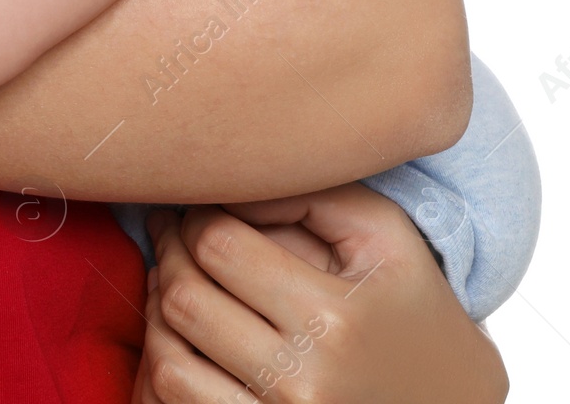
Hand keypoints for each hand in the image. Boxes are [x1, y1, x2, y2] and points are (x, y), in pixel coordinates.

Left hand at [134, 184, 508, 402]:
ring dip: (157, 313)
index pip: (217, 246)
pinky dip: (162, 369)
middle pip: (185, 299)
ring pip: (168, 359)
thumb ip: (308, 192)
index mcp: (334, 321)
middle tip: (174, 236)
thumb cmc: (413, 310)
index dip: (192, 217)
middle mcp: (304, 383)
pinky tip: (181, 338)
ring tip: (173, 283)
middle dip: (169, 255)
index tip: (195, 210)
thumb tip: (224, 186)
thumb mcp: (385, 236)